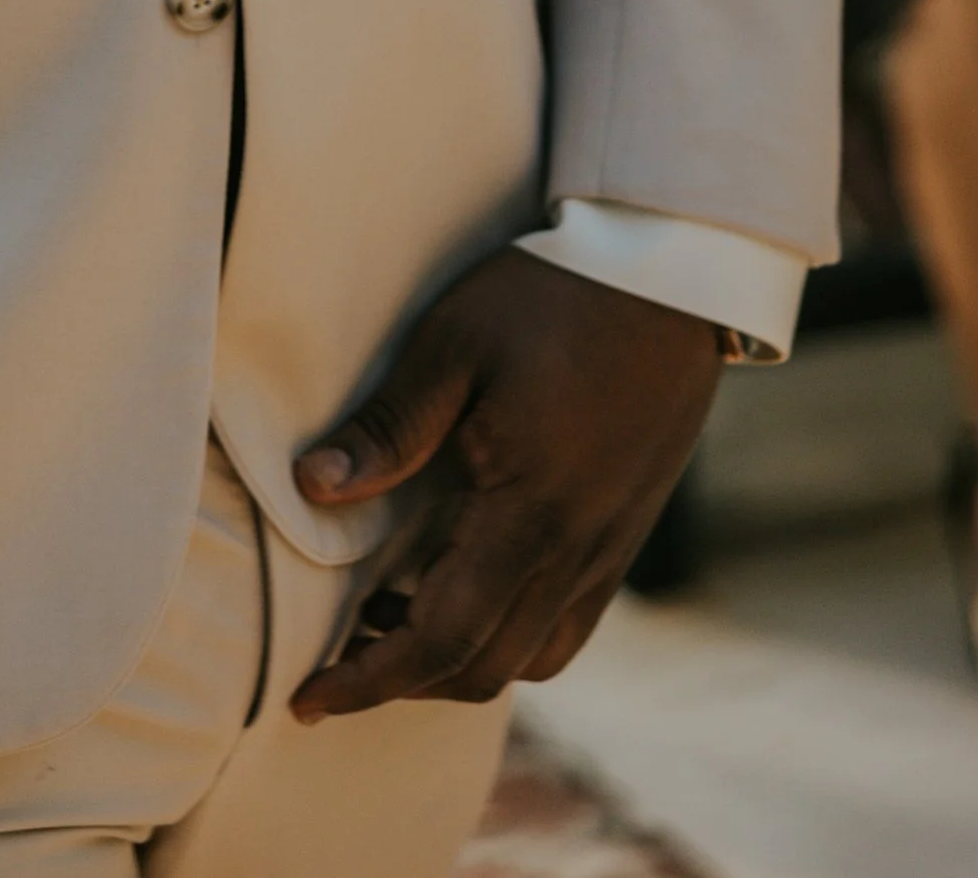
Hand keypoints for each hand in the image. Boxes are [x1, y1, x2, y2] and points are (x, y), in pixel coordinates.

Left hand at [287, 248, 720, 720]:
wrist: (670, 280)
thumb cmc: (553, 299)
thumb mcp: (453, 344)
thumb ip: (389, 426)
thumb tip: (313, 486)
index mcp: (529, 514)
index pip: (439, 640)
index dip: (369, 681)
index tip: (308, 698)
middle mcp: (575, 553)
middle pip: (481, 668)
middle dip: (401, 682)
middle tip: (336, 657)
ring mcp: (607, 552)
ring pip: (527, 659)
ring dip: (455, 662)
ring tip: (389, 620)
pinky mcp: (623, 536)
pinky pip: (564, 628)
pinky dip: (507, 638)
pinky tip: (465, 588)